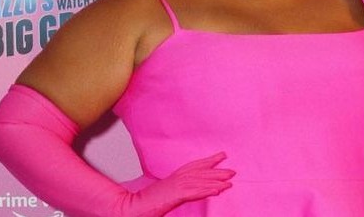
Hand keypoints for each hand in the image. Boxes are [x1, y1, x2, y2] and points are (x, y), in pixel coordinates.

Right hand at [117, 152, 234, 216]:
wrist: (131, 207)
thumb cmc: (144, 202)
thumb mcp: (163, 192)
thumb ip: (174, 189)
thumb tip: (182, 189)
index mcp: (173, 177)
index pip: (194, 165)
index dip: (209, 161)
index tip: (222, 156)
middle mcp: (176, 178)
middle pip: (201, 171)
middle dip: (218, 171)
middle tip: (232, 170)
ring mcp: (176, 186)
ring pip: (201, 181)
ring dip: (217, 181)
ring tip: (230, 181)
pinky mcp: (175, 195)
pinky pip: (195, 192)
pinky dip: (207, 190)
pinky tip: (218, 190)